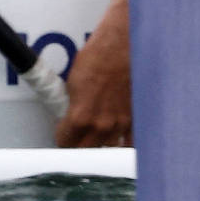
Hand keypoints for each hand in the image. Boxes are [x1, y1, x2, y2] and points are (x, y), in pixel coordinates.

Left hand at [54, 0, 132, 146]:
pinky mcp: (136, 119)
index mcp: (81, 116)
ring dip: (101, 144)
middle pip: (87, 151)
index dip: (63, 140)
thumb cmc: (96, 60)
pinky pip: (130, 142)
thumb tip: (68, 117)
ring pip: (108, 148)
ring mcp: (121, 125)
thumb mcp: (72, 84)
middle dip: (79, 146)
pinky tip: (117, 140)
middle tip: (76, 139)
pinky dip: (122, 143)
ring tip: (96, 138)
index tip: (63, 136)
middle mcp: (102, 125)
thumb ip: (71, 107)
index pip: (66, 143)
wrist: (122, 49)